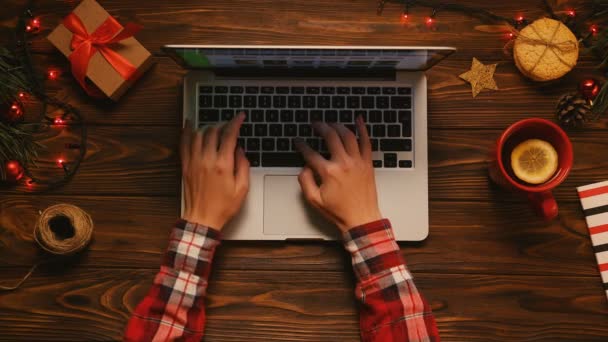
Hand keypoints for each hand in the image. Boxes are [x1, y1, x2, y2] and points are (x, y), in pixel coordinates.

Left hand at [180, 113, 249, 229]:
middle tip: (228, 125)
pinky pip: (184, 144)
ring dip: (207, 127)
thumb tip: (240, 150)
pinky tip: (189, 125)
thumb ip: (243, 166)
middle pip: (213, 132)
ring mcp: (194, 162)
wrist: (203, 219)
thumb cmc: (223, 207)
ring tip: (213, 127)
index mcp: (223, 165)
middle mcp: (207, 160)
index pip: (229, 136)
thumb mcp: (242, 189)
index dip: (235, 123)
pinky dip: (187, 132)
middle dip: (222, 125)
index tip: (240, 117)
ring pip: (198, 134)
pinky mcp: (186, 166)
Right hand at [295, 116, 381, 231]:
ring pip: (348, 135)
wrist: (361, 218)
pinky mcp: (367, 163)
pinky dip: (363, 129)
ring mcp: (357, 162)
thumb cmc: (339, 211)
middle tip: (315, 124)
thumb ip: (305, 181)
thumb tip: (305, 167)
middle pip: (330, 137)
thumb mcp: (314, 200)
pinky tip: (358, 120)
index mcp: (329, 172)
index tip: (298, 141)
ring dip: (338, 126)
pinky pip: (366, 142)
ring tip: (331, 123)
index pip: (311, 153)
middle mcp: (344, 164)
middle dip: (320, 127)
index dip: (301, 145)